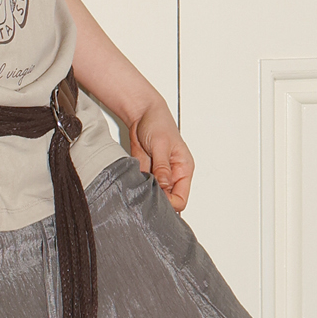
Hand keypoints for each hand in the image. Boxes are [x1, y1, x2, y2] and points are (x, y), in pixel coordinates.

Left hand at [129, 95, 193, 211]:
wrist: (142, 114)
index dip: (169, 203)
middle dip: (157, 201)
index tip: (156, 199)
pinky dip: (138, 189)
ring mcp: (159, 175)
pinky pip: (143, 188)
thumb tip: (165, 188)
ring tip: (138, 188)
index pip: (181, 199)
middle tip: (144, 196)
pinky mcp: (146, 173)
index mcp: (184, 169)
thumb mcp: (161, 145)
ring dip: (146, 195)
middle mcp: (173, 175)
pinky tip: (132, 184)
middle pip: (168, 201)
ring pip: (155, 196)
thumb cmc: (158, 123)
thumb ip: (162, 168)